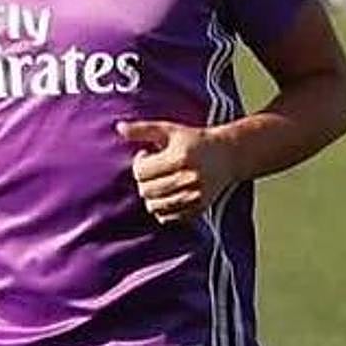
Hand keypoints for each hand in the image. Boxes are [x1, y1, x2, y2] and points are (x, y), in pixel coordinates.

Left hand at [115, 119, 235, 224]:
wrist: (227, 155)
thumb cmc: (194, 139)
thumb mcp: (169, 129)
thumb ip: (143, 129)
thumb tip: (118, 128)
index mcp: (179, 157)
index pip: (141, 171)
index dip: (139, 162)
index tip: (148, 154)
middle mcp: (188, 178)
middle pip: (145, 190)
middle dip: (144, 180)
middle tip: (154, 169)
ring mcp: (195, 196)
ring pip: (154, 206)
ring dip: (151, 195)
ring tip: (160, 181)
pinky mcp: (199, 209)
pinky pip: (168, 218)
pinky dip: (162, 209)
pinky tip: (168, 194)